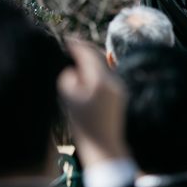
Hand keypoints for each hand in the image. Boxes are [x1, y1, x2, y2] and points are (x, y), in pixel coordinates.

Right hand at [58, 39, 129, 166]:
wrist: (104, 147)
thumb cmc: (83, 126)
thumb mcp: (68, 100)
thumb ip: (69, 79)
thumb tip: (73, 70)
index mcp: (100, 80)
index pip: (88, 55)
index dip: (76, 45)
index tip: (66, 39)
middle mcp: (113, 80)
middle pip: (99, 57)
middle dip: (85, 49)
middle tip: (72, 43)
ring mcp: (119, 88)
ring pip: (104, 66)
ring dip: (92, 59)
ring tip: (79, 56)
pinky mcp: (120, 95)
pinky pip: (108, 76)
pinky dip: (97, 70)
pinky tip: (89, 72)